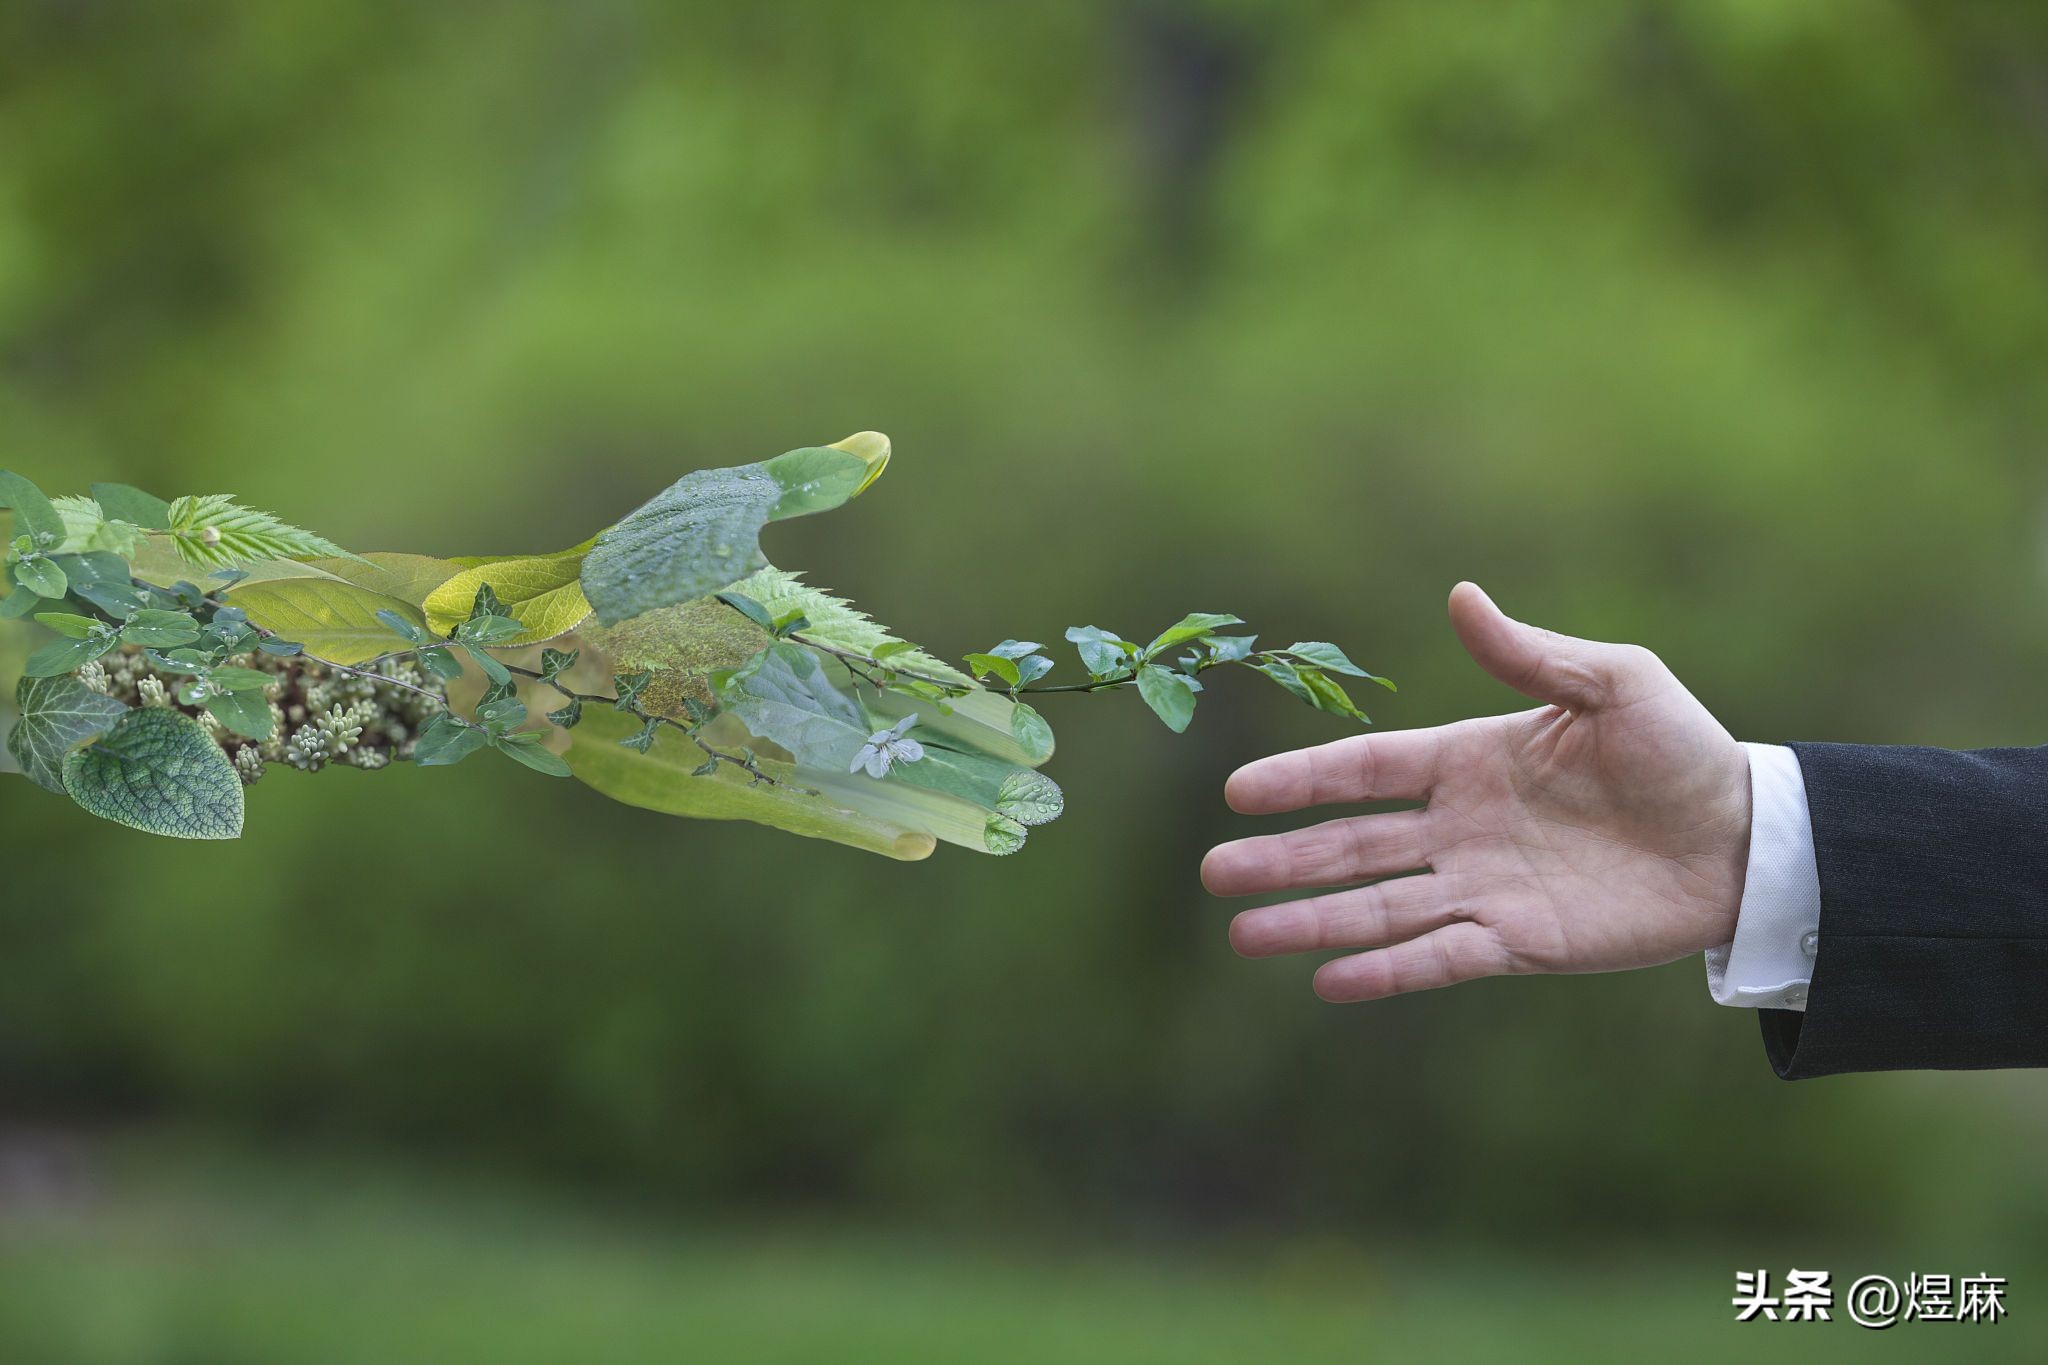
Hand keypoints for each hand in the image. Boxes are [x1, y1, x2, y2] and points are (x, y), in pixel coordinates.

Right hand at [1202, 583, 1751, 1001]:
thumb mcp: (1612, 682)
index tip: (1239, 792)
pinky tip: (1328, 982)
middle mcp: (1462, 827)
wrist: (1746, 838)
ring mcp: (1484, 888)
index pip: (1367, 770)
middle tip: (1215, 872)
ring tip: (1244, 937)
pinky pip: (1439, 957)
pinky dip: (1386, 971)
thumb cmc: (1680, 750)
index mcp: (1470, 759)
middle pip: (1352, 845)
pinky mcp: (1520, 943)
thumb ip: (1529, 654)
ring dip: (1312, 922)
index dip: (1303, 779)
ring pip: (1379, 907)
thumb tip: (1459, 596)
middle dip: (1282, 860)